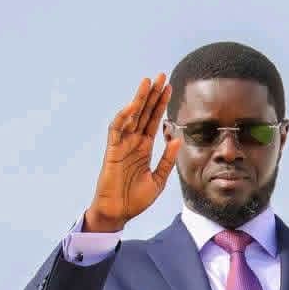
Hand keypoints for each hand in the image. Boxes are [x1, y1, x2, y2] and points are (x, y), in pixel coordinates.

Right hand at [84, 73, 181, 232]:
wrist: (118, 214)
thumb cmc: (135, 200)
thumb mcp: (158, 180)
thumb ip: (167, 160)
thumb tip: (177, 139)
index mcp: (144, 148)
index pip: (154, 120)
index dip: (161, 104)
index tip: (170, 88)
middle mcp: (133, 142)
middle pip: (144, 113)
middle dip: (152, 94)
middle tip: (161, 76)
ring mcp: (122, 145)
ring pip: (131, 117)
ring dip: (139, 99)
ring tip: (148, 82)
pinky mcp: (112, 152)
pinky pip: (116, 131)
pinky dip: (123, 117)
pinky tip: (132, 106)